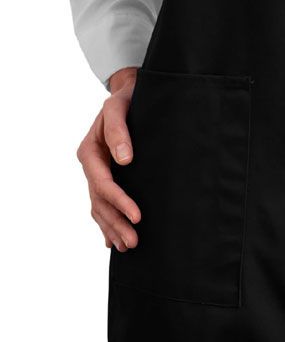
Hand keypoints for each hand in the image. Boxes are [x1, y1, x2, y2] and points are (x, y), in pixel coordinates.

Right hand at [76, 67, 140, 251]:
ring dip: (112, 228)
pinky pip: (102, 205)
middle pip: (100, 202)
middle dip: (116, 223)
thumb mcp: (119, 107)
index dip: (120, 202)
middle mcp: (91, 165)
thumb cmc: (126, 99)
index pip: (104, 184)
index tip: (137, 216)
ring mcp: (97, 173)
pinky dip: (107, 223)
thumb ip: (118, 130)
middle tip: (134, 242)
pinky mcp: (107, 176)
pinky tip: (112, 241)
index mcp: (90, 152)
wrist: (128, 94)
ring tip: (127, 247)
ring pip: (100, 207)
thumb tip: (124, 159)